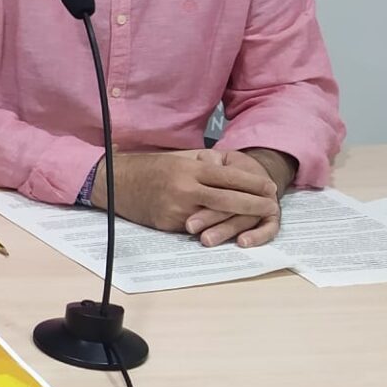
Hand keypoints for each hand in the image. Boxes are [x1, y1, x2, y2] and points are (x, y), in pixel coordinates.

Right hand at [94, 149, 277, 244]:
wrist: (114, 183)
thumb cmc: (148, 168)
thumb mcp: (177, 158)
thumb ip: (202, 163)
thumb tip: (228, 165)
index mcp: (189, 169)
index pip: (229, 177)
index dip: (253, 184)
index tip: (270, 188)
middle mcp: (185, 189)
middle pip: (229, 199)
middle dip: (254, 204)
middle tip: (272, 206)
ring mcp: (176, 209)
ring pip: (216, 217)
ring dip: (239, 220)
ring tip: (255, 221)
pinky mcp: (168, 224)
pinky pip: (196, 227)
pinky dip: (212, 227)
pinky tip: (228, 228)